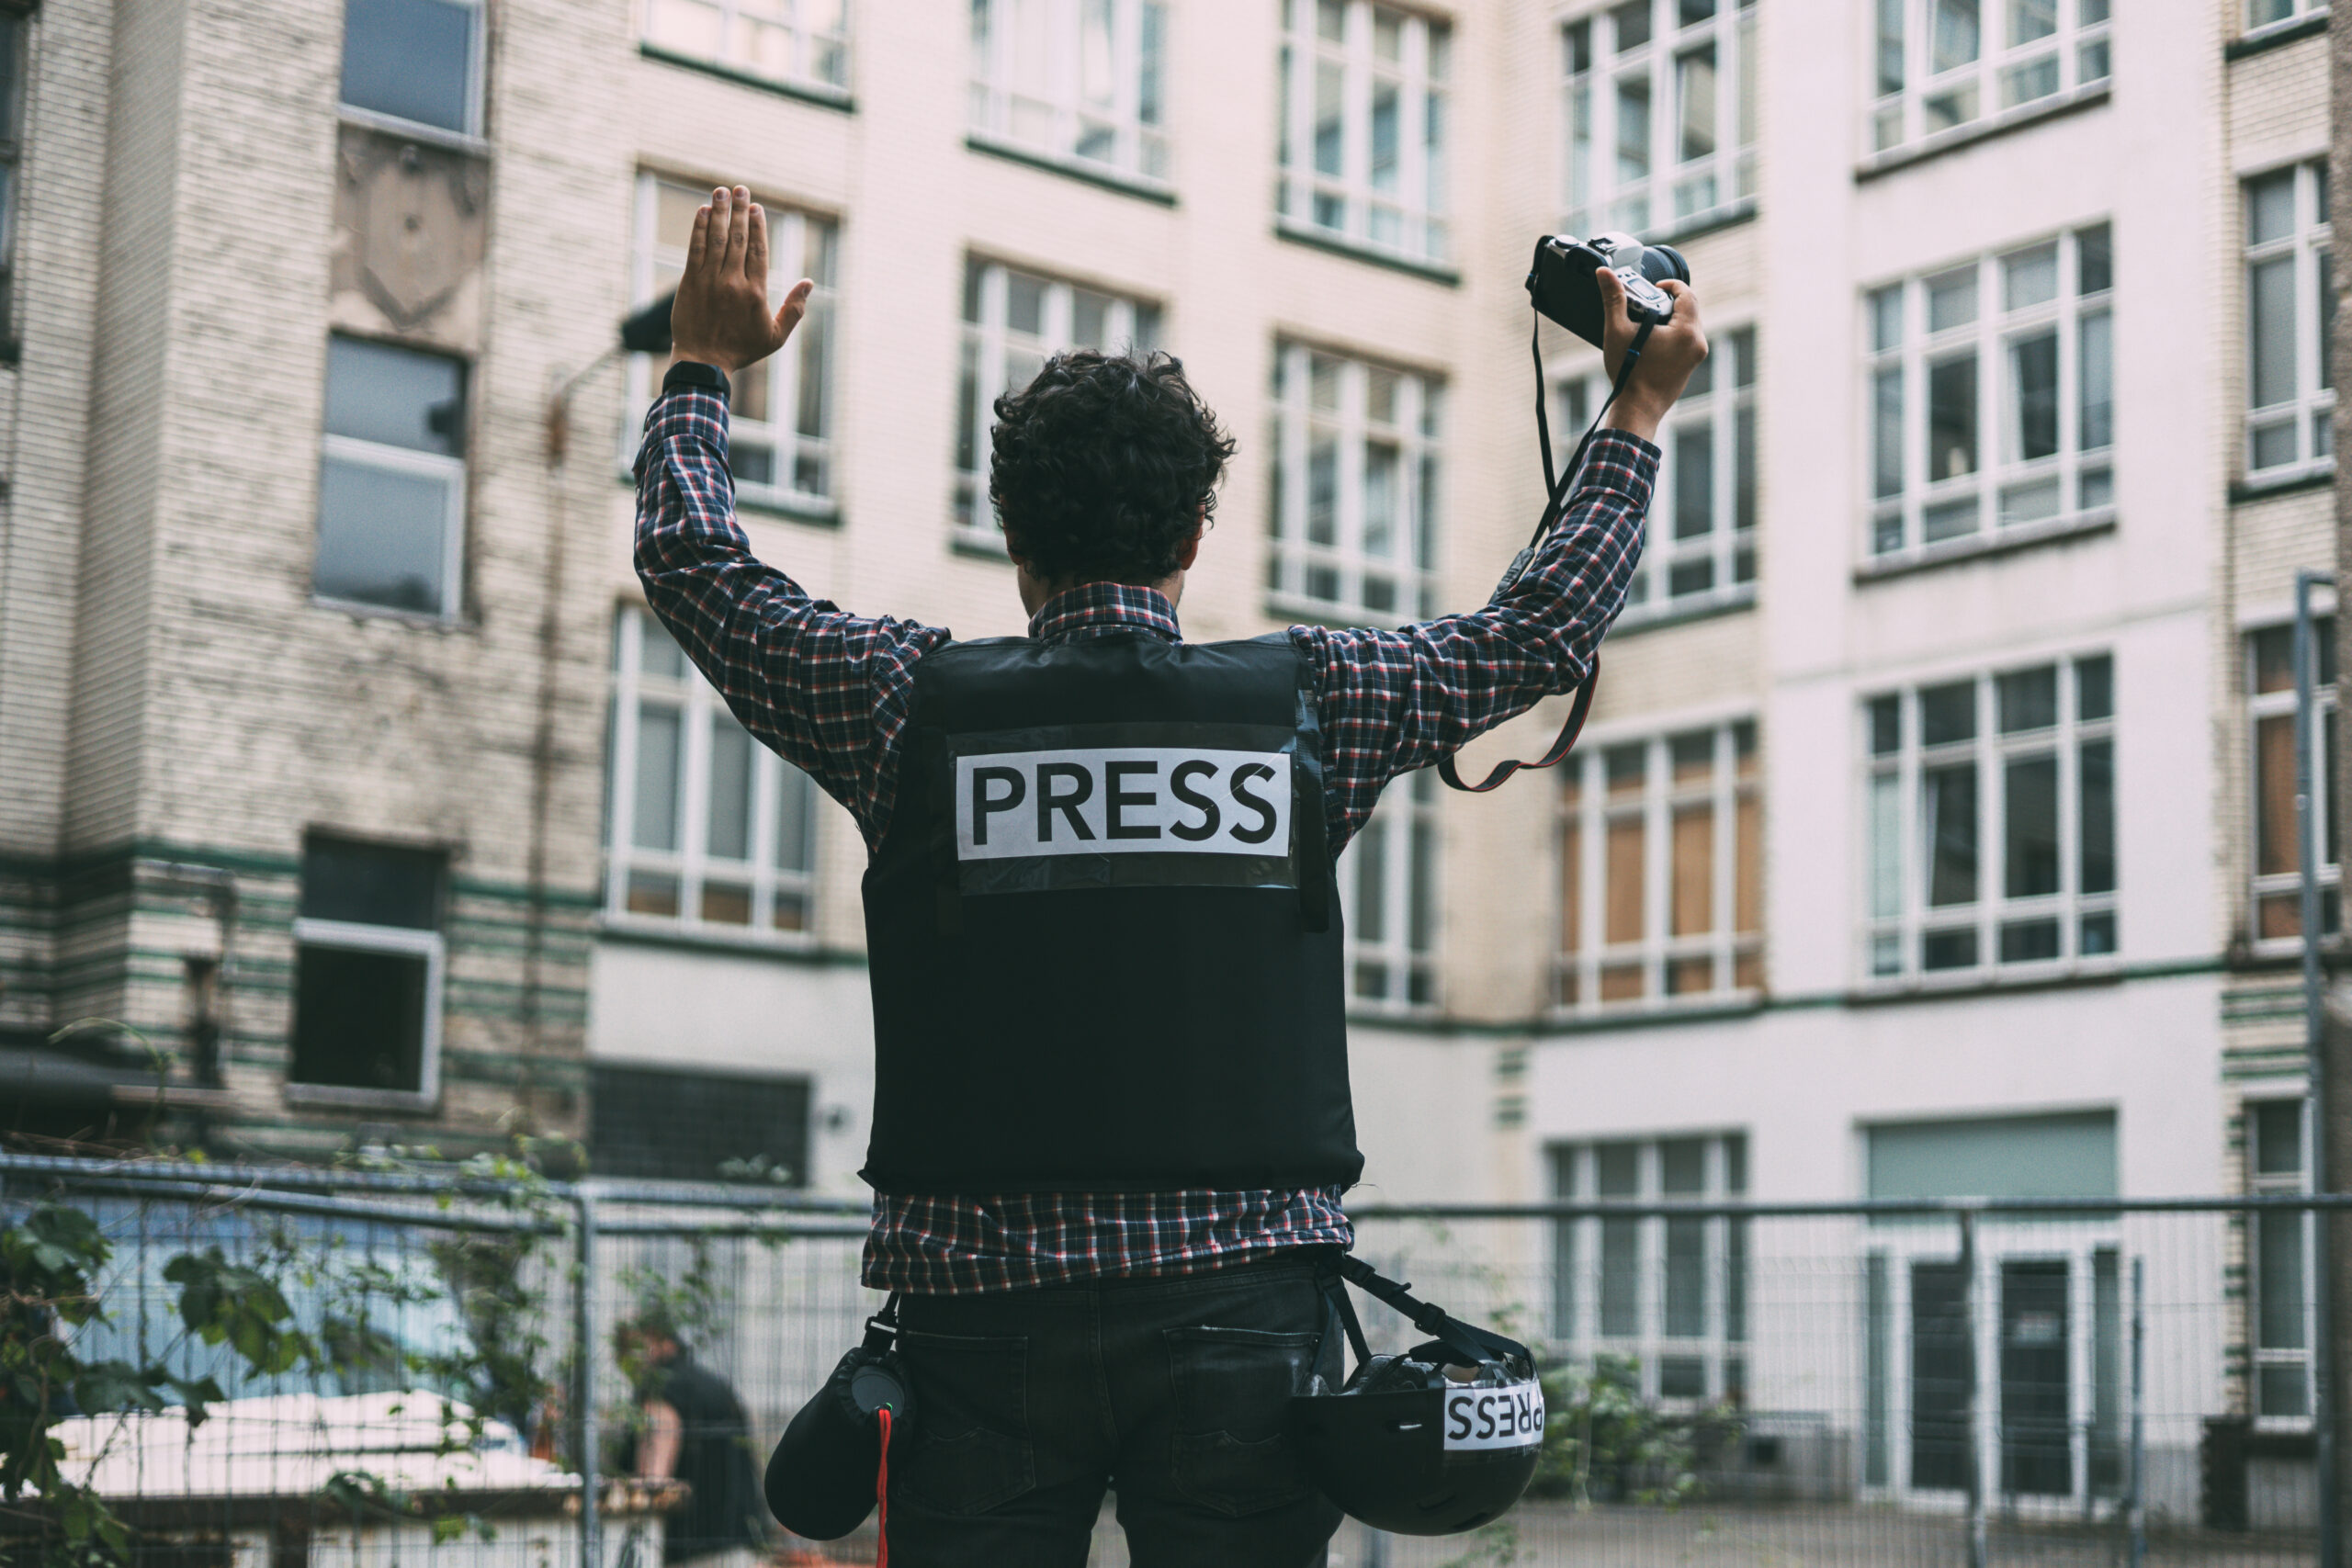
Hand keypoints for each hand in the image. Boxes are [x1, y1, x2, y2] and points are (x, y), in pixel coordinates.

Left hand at [667, 186, 814, 375]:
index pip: (758, 250)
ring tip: (721, 192)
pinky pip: (695, 249)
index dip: (758, 225)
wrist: (703, 362)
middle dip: (739, 211)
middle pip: (738, 238)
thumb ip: (795, 309)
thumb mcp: (776, 336)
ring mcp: (710, 281)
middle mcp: (733, 282)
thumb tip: (810, 283)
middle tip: (740, 189)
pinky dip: (699, 229)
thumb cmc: (742, 350)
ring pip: (717, 239)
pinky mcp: (690, 282)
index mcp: (756, 293)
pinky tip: (703, 211)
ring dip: (720, 212)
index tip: (756, 207)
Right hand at [1595, 269, 1706, 441]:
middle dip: (1667, 302)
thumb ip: (1613, 299)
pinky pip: (1686, 339)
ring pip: (1688, 324)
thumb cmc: (1630, 375)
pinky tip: (1651, 341)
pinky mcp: (1691, 365)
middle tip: (1645, 305)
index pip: (1686, 293)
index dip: (1669, 285)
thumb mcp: (1618, 331)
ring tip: (1645, 324)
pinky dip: (1672, 334)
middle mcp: (1697, 342)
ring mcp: (1696, 355)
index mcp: (1686, 331)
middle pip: (1689, 308)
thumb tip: (1605, 273)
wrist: (1637, 410)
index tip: (1652, 287)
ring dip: (1669, 318)